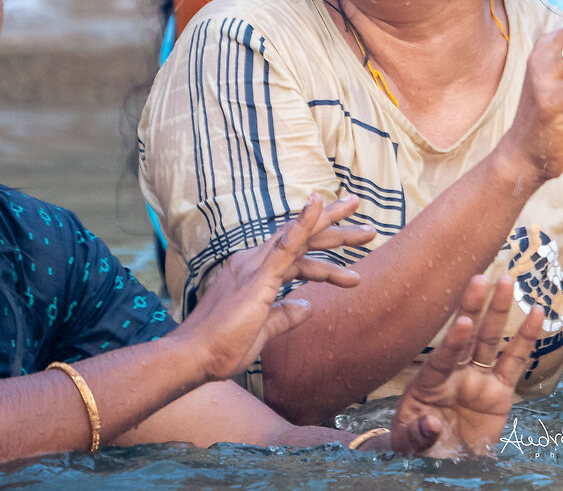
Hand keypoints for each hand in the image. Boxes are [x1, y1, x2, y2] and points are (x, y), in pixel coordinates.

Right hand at [176, 196, 373, 382]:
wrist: (193, 358)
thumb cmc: (220, 348)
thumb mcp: (262, 330)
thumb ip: (283, 315)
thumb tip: (306, 305)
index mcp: (254, 272)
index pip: (295, 250)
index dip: (322, 242)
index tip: (349, 237)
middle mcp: (253, 261)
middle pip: (301, 237)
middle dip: (334, 227)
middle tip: (364, 221)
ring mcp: (255, 266)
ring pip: (301, 237)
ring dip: (336, 231)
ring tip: (369, 231)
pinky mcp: (258, 277)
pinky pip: (286, 244)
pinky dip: (304, 223)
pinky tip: (320, 205)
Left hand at [385, 276, 545, 457]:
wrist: (443, 460)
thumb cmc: (419, 444)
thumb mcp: (408, 443)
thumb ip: (416, 434)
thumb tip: (431, 424)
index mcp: (428, 382)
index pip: (443, 358)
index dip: (453, 341)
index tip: (464, 322)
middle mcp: (455, 373)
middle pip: (466, 336)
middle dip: (473, 307)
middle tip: (481, 278)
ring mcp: (479, 379)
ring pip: (490, 340)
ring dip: (499, 311)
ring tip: (508, 281)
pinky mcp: (501, 390)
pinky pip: (515, 362)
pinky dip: (526, 338)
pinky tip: (537, 313)